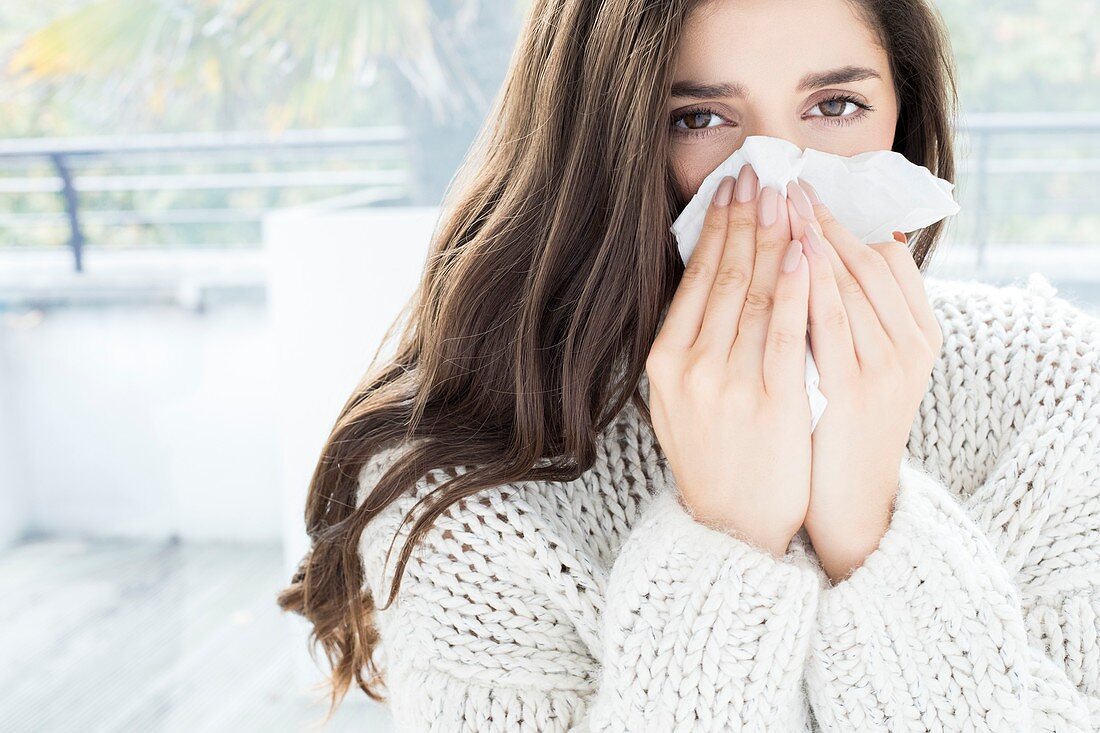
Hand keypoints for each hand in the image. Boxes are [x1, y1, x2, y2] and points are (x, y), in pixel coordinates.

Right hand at [647, 163, 810, 557]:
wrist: (732, 528)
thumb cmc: (712, 459)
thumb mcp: (677, 403)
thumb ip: (688, 347)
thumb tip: (706, 281)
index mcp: (664, 364)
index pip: (693, 280)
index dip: (715, 229)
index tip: (731, 190)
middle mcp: (691, 369)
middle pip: (722, 277)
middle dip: (744, 219)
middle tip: (760, 173)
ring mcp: (730, 385)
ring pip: (754, 295)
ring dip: (772, 239)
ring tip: (785, 195)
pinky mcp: (772, 403)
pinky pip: (786, 333)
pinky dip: (795, 288)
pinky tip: (804, 252)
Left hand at [784, 178, 943, 582]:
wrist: (847, 501)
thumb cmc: (843, 427)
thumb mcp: (858, 367)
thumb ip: (851, 318)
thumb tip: (828, 257)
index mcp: (920, 334)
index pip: (887, 256)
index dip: (847, 216)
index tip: (810, 185)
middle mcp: (912, 344)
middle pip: (866, 259)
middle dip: (822, 216)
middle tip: (786, 177)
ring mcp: (887, 365)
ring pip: (848, 281)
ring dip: (811, 235)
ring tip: (778, 198)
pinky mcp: (856, 387)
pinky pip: (828, 320)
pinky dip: (808, 280)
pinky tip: (785, 251)